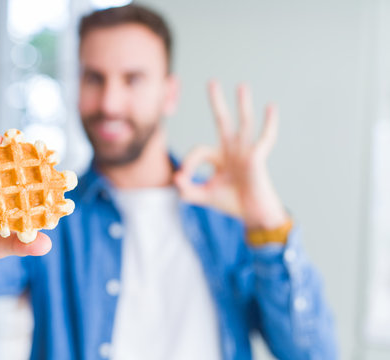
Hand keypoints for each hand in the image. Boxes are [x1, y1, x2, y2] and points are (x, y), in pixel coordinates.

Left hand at [174, 81, 288, 229]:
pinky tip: (271, 107)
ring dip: (242, 104)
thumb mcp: (204, 196)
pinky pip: (265, 138)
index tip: (183, 179)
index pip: (199, 151)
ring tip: (241, 85)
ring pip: (243, 123)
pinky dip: (269, 123)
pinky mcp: (257, 157)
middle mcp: (232, 150)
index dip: (188, 163)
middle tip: (212, 81)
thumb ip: (188, 189)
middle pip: (222, 121)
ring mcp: (245, 152)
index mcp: (219, 157)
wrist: (252, 215)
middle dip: (216, 102)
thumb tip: (176, 178)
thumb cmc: (231, 203)